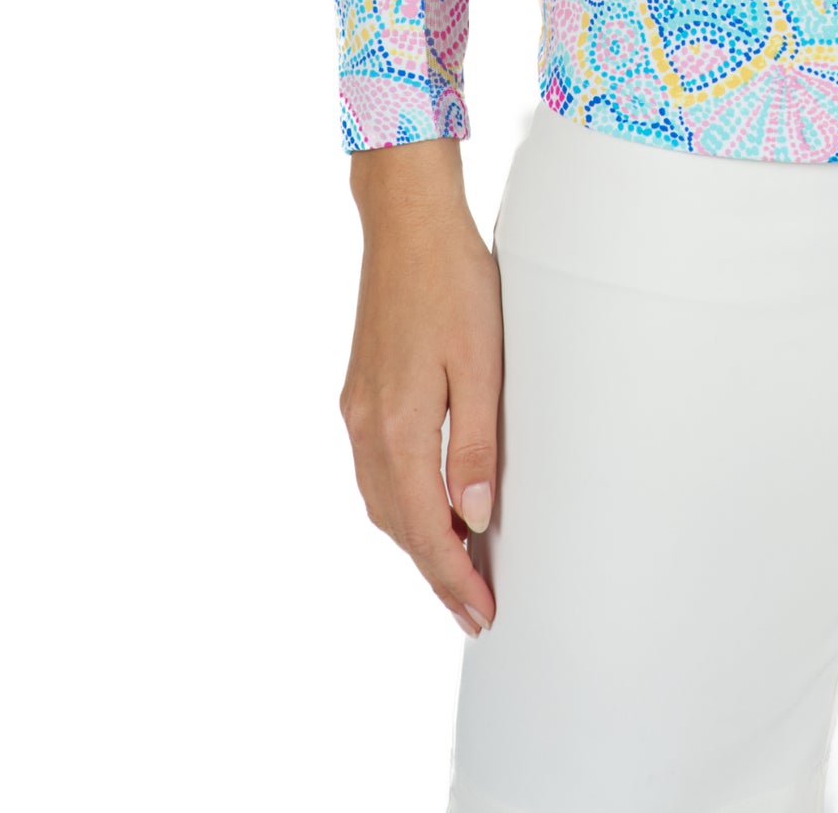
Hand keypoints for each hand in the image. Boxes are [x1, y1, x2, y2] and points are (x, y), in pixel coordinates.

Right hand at [341, 136, 502, 638]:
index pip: (425, 529)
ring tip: (459, 567)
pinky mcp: (358, 391)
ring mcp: (356, 409)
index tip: (481, 615)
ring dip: (416, 540)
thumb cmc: (453, 281)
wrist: (406, 221)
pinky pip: (375, 470)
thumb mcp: (480, 362)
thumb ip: (474, 444)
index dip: (453, 578)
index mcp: (396, 426)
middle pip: (397, 526)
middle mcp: (365, 426)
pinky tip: (430, 503)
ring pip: (381, 502)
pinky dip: (401, 502)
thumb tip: (473, 520)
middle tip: (474, 609)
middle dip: (436, 571)